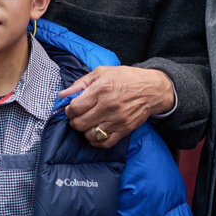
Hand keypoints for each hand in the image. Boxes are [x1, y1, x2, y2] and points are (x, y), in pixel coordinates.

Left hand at [58, 66, 174, 148]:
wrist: (153, 89)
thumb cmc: (126, 78)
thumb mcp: (101, 72)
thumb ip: (80, 84)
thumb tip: (62, 96)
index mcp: (101, 88)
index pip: (75, 107)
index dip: (69, 110)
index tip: (71, 109)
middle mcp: (109, 105)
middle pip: (80, 123)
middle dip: (74, 121)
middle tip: (78, 117)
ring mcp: (118, 119)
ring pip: (90, 135)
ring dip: (85, 131)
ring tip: (88, 124)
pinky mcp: (125, 129)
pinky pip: (104, 143)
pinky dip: (96, 141)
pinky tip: (96, 132)